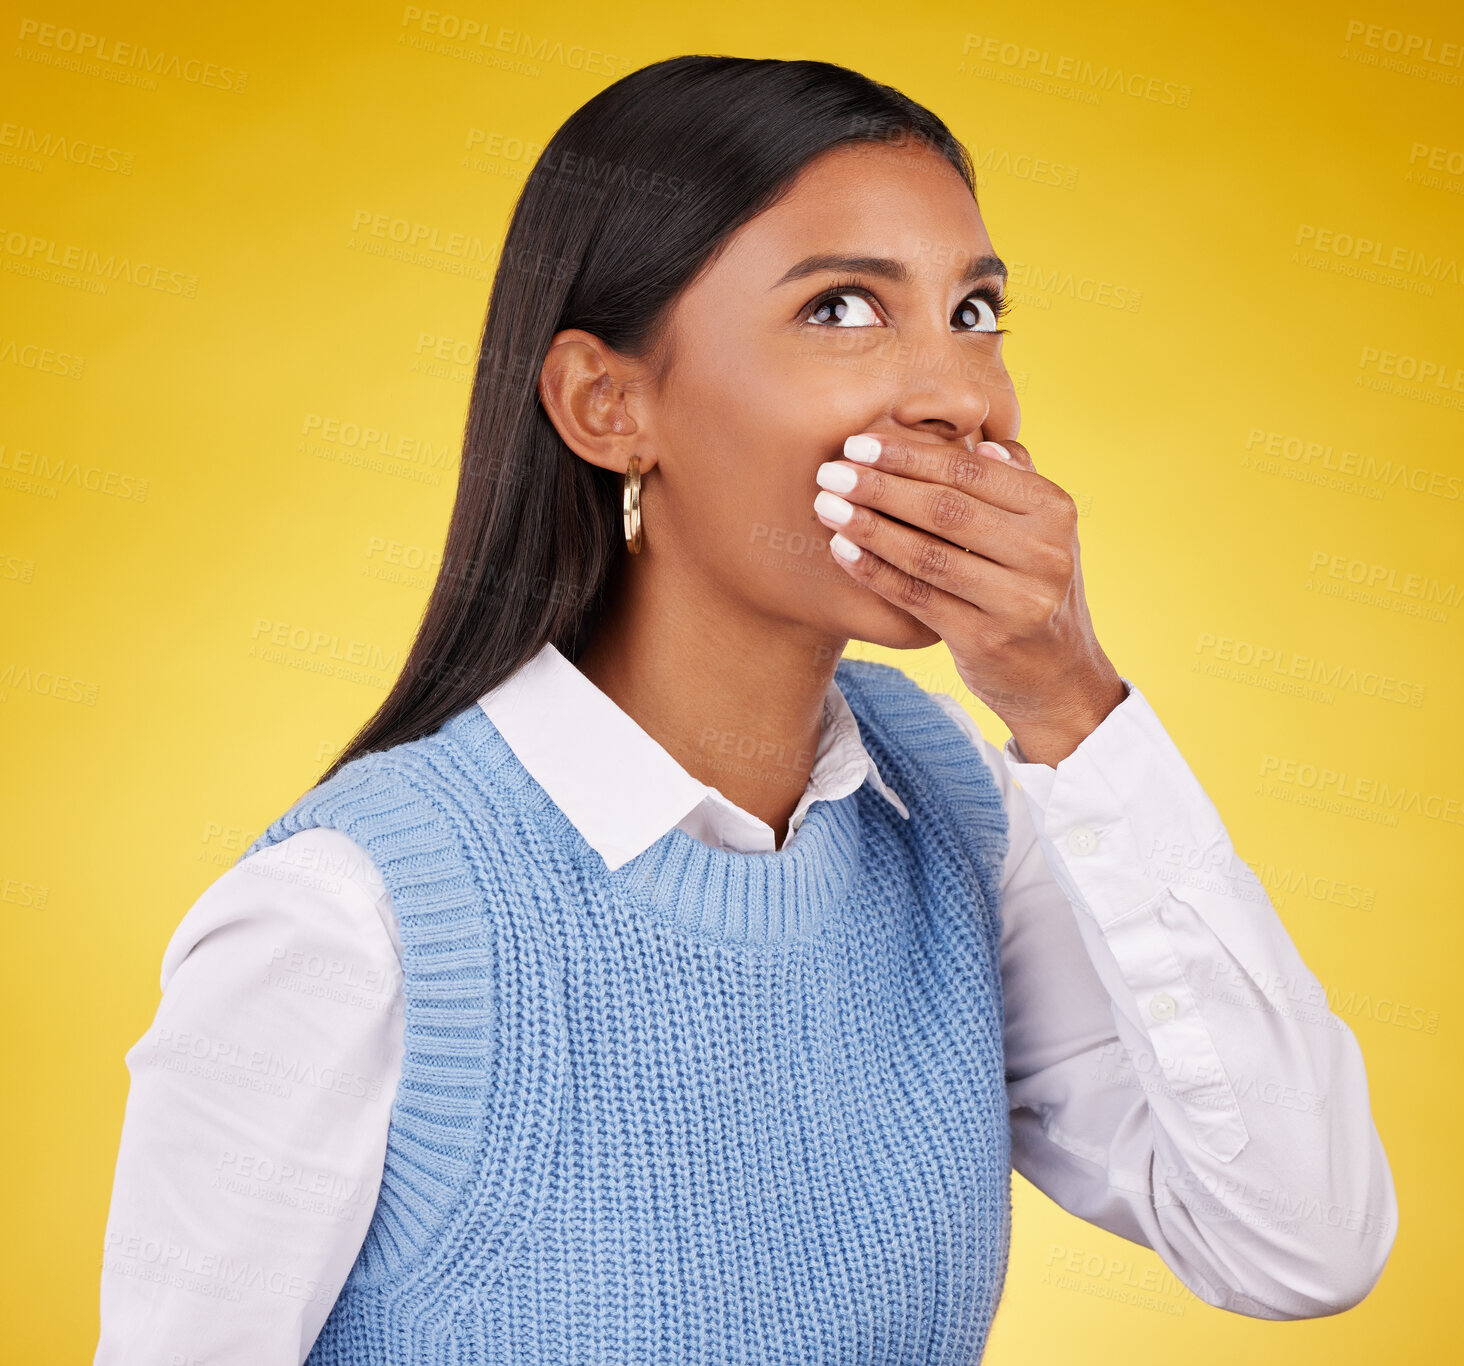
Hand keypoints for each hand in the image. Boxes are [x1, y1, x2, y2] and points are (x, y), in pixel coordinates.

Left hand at [812, 431, 1126, 765]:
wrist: (1058, 676)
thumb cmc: (1032, 586)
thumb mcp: (1041, 531)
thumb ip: (1014, 483)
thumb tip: (978, 441)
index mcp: (1055, 511)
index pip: (970, 471)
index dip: (910, 455)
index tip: (858, 442)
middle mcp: (1044, 554)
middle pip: (945, 509)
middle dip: (880, 486)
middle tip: (829, 471)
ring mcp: (1017, 601)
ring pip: (926, 554)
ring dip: (868, 527)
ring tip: (824, 506)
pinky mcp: (985, 639)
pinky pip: (916, 596)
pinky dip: (874, 571)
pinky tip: (840, 549)